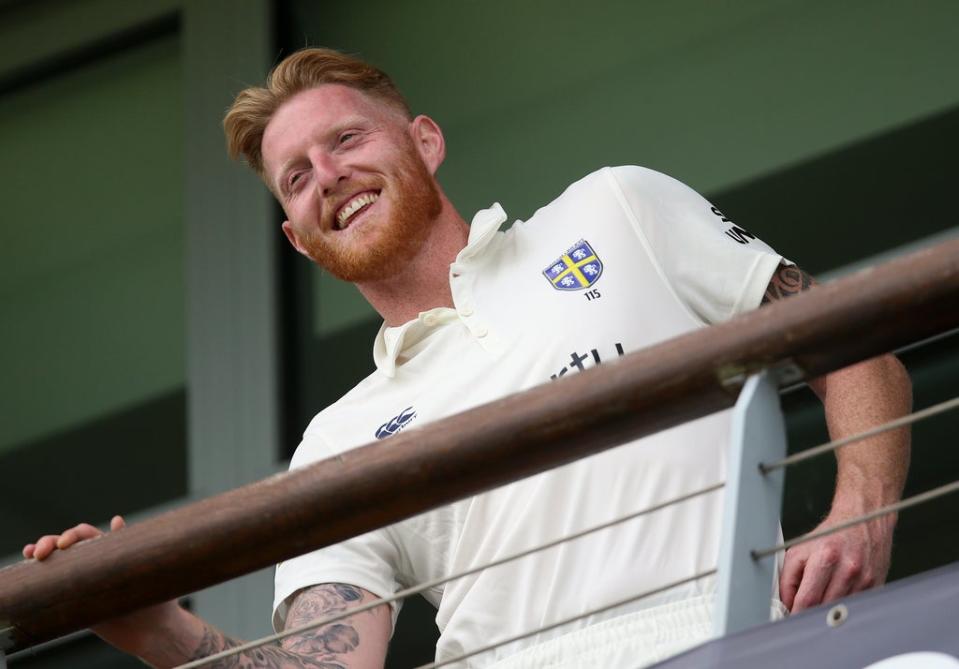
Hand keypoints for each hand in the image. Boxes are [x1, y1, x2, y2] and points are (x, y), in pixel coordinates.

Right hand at [22, 516, 182, 655]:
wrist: (152, 629)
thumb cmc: (155, 596)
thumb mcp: (146, 570)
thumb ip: (130, 547)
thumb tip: (117, 520)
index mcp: (112, 549)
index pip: (87, 534)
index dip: (73, 535)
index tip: (64, 544)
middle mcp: (95, 561)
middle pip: (68, 544)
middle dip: (51, 542)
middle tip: (41, 552)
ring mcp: (82, 578)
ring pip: (58, 560)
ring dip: (42, 551)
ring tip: (33, 553)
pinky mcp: (73, 598)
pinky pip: (56, 583)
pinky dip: (40, 572)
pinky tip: (29, 565)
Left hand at [779, 511, 893, 612]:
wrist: (864, 519)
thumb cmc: (830, 535)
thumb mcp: (800, 550)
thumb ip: (788, 577)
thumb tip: (785, 604)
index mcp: (825, 558)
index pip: (808, 599)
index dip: (796, 614)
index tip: (789, 620)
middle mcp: (848, 570)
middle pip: (825, 609)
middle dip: (810, 616)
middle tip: (800, 617)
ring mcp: (865, 580)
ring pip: (841, 611)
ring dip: (827, 614)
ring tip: (818, 607)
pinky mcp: (876, 586)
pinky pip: (856, 607)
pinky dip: (844, 609)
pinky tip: (836, 601)